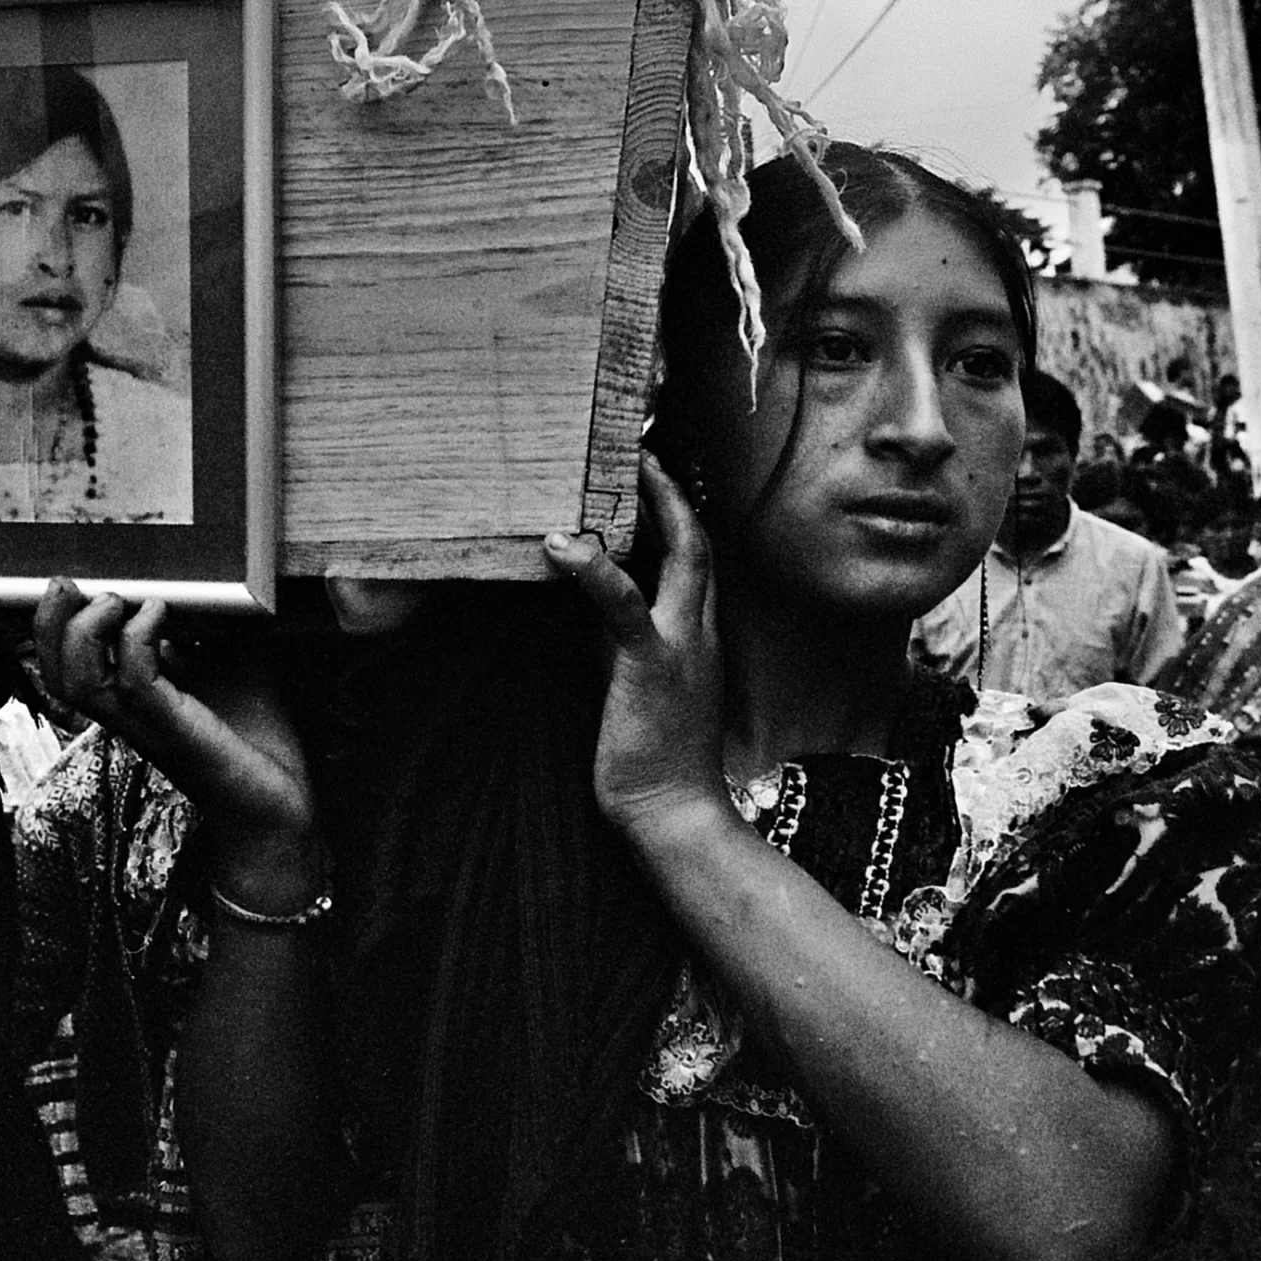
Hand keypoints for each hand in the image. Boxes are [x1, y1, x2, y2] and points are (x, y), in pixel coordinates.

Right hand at [35, 580, 318, 908]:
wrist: (280, 801)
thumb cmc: (255, 736)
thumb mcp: (231, 663)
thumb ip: (210, 627)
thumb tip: (204, 583)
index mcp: (130, 699)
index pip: (66, 667)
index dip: (51, 627)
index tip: (68, 583)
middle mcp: (127, 714)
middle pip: (57, 676)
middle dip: (48, 625)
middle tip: (68, 585)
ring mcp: (147, 725)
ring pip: (80, 684)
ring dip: (85, 632)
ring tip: (112, 600)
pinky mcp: (176, 731)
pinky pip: (136, 684)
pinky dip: (138, 640)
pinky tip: (159, 613)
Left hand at [543, 455, 725, 835]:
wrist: (673, 810)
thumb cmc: (651, 750)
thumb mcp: (633, 675)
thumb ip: (619, 630)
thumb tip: (590, 587)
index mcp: (698, 634)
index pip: (697, 559)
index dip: (677, 512)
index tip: (652, 474)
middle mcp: (700, 632)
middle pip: (698, 544)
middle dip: (672, 493)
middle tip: (642, 450)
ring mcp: (681, 646)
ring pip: (683, 559)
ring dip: (654, 509)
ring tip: (622, 467)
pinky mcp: (650, 666)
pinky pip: (625, 607)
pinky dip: (593, 570)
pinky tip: (560, 545)